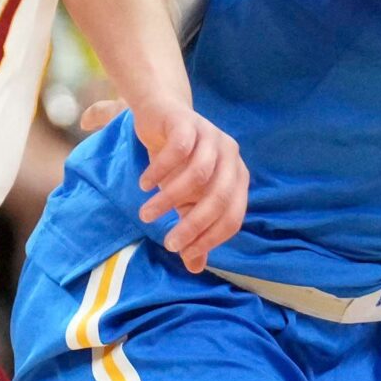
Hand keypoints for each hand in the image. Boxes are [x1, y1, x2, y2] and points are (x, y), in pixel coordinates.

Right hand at [126, 100, 247, 272]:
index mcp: (237, 177)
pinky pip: (178, 150)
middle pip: (219, 198)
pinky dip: (160, 171)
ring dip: (170, 199)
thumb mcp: (186, 200)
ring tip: (146, 214)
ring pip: (197, 175)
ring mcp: (212, 136)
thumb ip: (192, 228)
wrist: (161, 113)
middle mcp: (230, 156)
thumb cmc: (178, 162)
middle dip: (193, 225)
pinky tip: (144, 184)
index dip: (211, 238)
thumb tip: (194, 266)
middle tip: (168, 244)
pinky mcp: (189, 122)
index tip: (183, 253)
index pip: (233, 216)